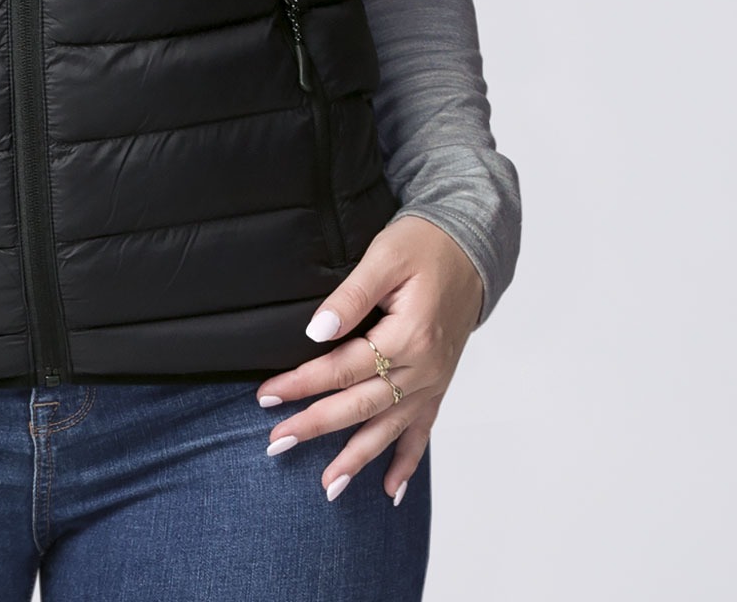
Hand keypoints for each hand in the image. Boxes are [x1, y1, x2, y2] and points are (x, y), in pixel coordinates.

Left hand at [256, 215, 483, 504]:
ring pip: (389, 429)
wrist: (469, 248)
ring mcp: (432, 382)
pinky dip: (407, 463)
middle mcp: (423, 368)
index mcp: (408, 336)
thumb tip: (315, 332)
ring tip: (327, 486)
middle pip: (360, 405)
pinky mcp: (437, 385)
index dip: (302, 383)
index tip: (267, 395)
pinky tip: (390, 490)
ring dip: (357, 459)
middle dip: (316, 426)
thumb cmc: (423, 246)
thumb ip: (350, 296)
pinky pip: (422, 432)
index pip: (343, 368)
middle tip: (276, 442)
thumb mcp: (384, 257)